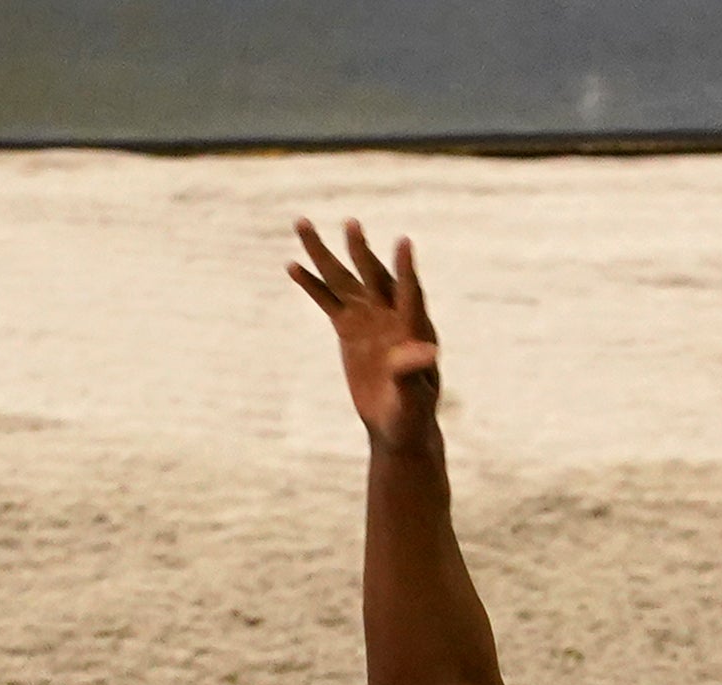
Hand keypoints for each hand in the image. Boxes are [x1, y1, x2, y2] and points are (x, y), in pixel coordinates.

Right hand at [289, 218, 437, 447]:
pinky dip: (311, 285)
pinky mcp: (349, 329)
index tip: (404, 242)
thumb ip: (415, 372)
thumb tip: (429, 351)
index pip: (410, 294)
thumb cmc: (412, 415)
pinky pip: (328, 301)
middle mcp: (391, 316)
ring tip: (302, 223)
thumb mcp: (414, 398)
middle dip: (361, 253)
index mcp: (414, 329)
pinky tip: (293, 265)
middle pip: (373, 277)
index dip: (405, 270)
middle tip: (351, 224)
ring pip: (344, 281)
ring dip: (324, 255)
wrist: (396, 424)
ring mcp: (368, 319)